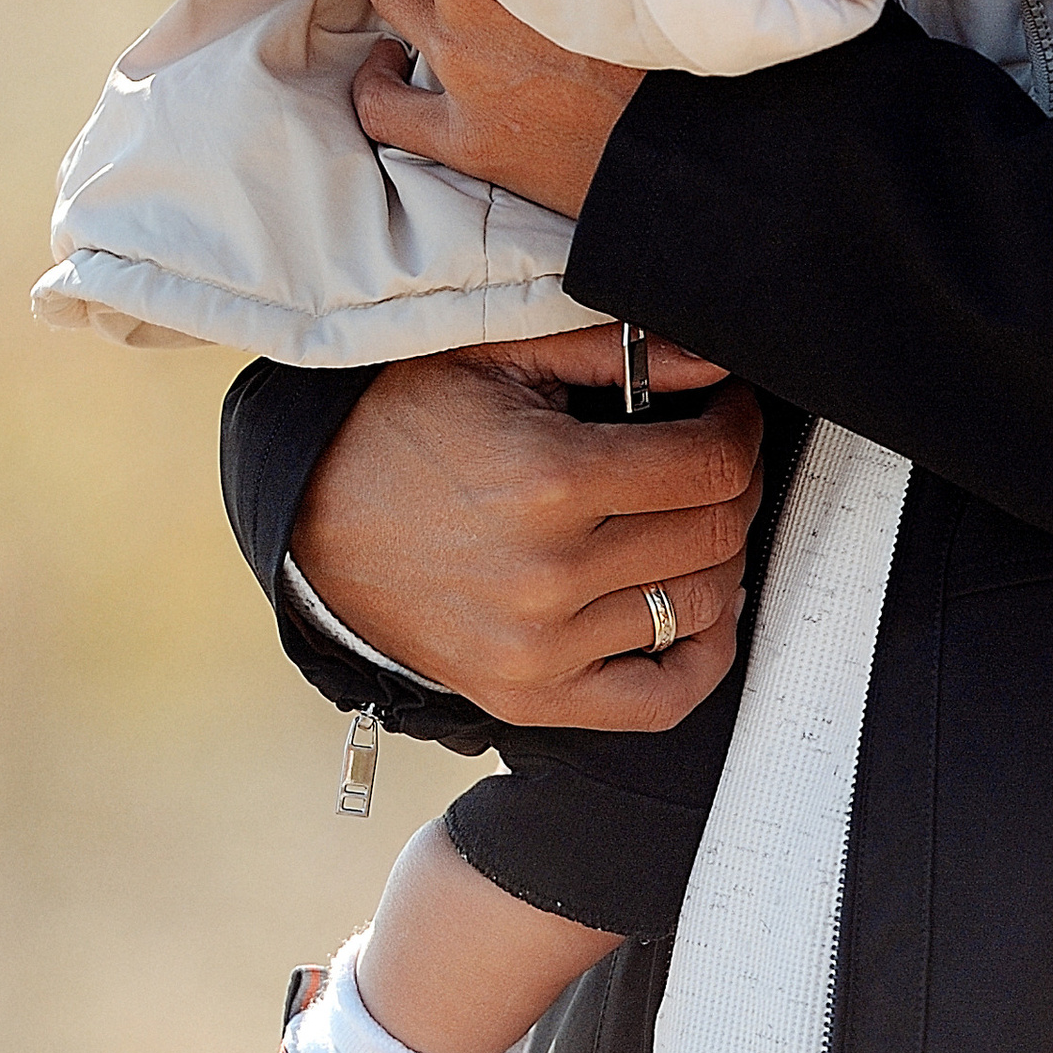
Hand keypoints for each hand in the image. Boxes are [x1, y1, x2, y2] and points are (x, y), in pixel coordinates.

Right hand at [291, 325, 761, 729]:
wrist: (313, 510)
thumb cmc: (404, 421)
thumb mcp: (502, 357)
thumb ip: (617, 352)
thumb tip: (717, 360)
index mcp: (550, 480)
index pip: (714, 464)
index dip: (739, 427)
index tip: (725, 411)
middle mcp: (550, 577)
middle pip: (716, 533)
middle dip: (735, 483)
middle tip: (713, 456)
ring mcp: (541, 649)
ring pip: (701, 606)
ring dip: (718, 556)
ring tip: (691, 518)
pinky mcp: (530, 698)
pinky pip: (661, 700)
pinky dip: (701, 655)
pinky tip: (696, 607)